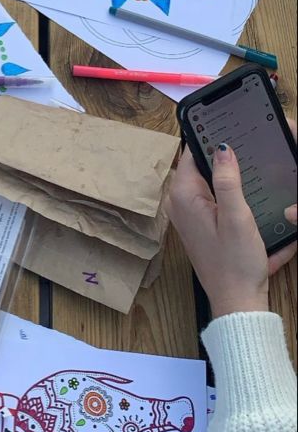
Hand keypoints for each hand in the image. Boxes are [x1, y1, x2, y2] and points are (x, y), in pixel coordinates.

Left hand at [168, 134, 296, 318]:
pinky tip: (248, 201)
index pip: (193, 152)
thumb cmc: (236, 263)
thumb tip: (222, 147)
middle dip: (223, 160)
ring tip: (250, 176)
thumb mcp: (236, 217)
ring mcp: (189, 215)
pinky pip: (215, 200)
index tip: (230, 129)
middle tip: (247, 154)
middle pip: (202, 167)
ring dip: (229, 180)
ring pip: (210, 183)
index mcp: (184, 196)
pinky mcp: (201, 226)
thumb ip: (227, 180)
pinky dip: (231, 198)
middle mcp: (180, 203)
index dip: (211, 140)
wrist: (238, 302)